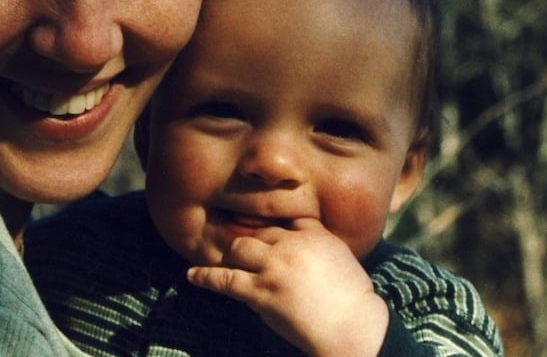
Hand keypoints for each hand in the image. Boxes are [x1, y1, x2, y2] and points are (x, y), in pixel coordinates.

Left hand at [186, 218, 388, 356]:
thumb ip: (316, 241)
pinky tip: (192, 275)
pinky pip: (225, 279)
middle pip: (258, 232)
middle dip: (250, 241)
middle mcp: (291, 245)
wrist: (354, 328)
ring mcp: (275, 267)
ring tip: (225, 260)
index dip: (269, 225)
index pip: (283, 218)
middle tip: (240, 248)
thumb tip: (294, 239)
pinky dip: (205, 277)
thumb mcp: (340, 256)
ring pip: (239, 247)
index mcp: (314, 234)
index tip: (257, 225)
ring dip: (231, 254)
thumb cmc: (351, 299)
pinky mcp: (262, 292)